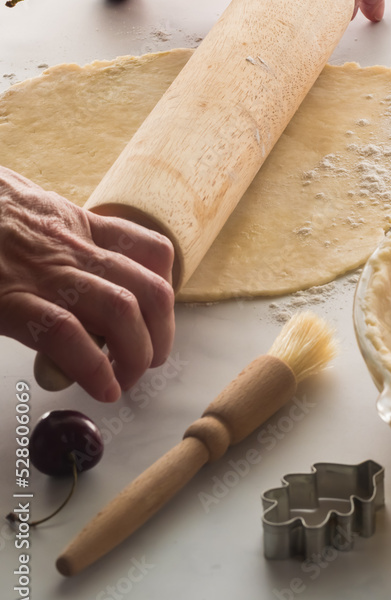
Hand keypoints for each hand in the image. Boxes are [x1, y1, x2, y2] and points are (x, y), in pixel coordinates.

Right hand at [0, 167, 174, 401]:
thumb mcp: (36, 212)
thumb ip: (63, 240)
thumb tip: (84, 274)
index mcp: (82, 228)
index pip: (152, 251)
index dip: (167, 289)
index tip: (157, 315)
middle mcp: (76, 250)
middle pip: (151, 291)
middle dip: (162, 335)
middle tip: (149, 360)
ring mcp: (47, 276)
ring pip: (122, 312)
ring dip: (136, 355)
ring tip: (127, 378)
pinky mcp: (13, 301)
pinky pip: (68, 334)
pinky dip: (93, 368)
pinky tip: (102, 387)